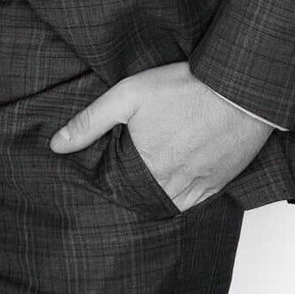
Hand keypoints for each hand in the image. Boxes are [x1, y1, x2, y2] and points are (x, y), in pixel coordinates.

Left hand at [49, 62, 270, 211]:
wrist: (238, 91)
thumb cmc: (184, 88)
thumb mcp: (127, 96)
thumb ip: (90, 122)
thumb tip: (56, 145)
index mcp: (145, 167)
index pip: (117, 189)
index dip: (110, 179)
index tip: (108, 167)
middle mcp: (170, 185)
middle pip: (142, 199)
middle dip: (132, 189)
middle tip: (128, 170)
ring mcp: (198, 187)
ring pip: (168, 204)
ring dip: (156, 195)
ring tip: (149, 175)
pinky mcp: (219, 183)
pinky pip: (194, 202)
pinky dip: (182, 196)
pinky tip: (175, 179)